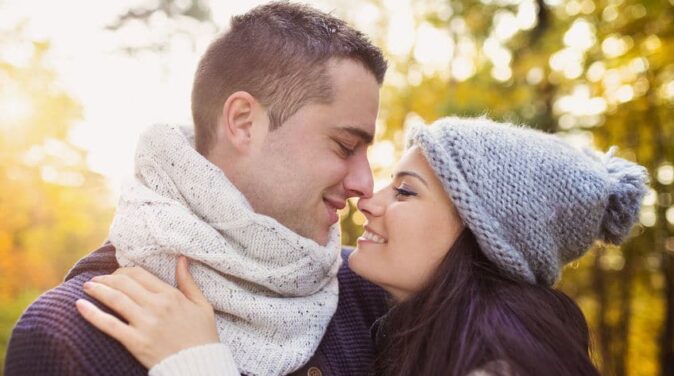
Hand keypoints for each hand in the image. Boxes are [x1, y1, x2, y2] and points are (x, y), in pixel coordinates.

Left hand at [76, 256, 219, 368]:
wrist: (199, 364)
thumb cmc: (202, 335)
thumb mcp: (201, 304)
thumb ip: (188, 281)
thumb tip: (182, 259)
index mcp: (170, 295)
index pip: (139, 274)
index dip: (123, 271)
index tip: (116, 274)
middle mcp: (156, 306)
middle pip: (124, 284)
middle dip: (107, 279)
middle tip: (96, 280)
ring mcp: (145, 324)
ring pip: (115, 300)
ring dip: (97, 290)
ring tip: (86, 287)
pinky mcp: (136, 342)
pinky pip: (109, 325)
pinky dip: (92, 314)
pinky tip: (80, 306)